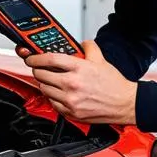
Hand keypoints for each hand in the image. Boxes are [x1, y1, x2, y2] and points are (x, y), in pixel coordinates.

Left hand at [20, 39, 136, 123]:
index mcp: (79, 68)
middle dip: (38, 70)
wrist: (125, 104)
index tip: (32, 57)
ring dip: (44, 84)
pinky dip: (53, 97)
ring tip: (52, 81)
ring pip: (44, 89)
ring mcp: (70, 100)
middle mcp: (72, 84)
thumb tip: (80, 43)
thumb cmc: (114, 85)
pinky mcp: (71, 112)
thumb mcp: (101, 60)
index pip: (49, 59)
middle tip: (40, 68)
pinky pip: (52, 103)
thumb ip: (89, 47)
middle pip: (41, 74)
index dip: (35, 57)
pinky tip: (59, 93)